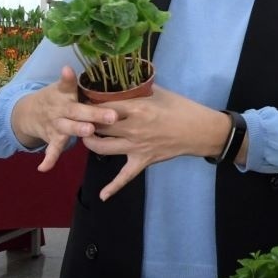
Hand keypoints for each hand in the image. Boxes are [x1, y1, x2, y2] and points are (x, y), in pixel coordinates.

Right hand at [11, 65, 118, 173]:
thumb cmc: (59, 98)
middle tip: (111, 115)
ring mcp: (56, 124)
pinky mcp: (52, 137)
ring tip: (88, 130)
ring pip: (68, 127)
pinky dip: (49, 158)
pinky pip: (52, 148)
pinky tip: (44, 167)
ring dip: (77, 129)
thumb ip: (82, 84)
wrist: (30, 112)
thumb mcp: (66, 88)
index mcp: (65, 93)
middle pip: (76, 110)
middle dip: (93, 113)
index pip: (66, 84)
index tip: (67, 70)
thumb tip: (103, 73)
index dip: (68, 78)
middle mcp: (60, 108)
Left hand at [80, 85, 215, 200]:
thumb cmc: (180, 107)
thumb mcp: (158, 92)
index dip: (90, 102)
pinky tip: (102, 196)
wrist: (199, 130)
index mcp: (136, 109)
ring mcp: (135, 147)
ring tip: (85, 135)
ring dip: (89, 142)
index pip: (103, 106)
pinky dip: (113, 187)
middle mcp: (132, 129)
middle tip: (78, 116)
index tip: (82, 98)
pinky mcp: (142, 161)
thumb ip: (137, 88)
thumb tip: (120, 81)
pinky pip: (125, 177)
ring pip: (102, 147)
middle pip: (98, 126)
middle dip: (85, 120)